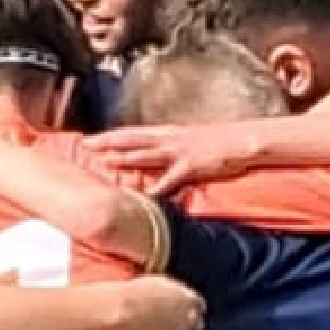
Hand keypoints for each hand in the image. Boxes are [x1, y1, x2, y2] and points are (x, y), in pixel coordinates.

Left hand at [83, 123, 259, 195]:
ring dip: (125, 157)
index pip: (133, 133)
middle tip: (85, 143)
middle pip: (132, 139)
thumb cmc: (219, 143)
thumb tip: (156, 160)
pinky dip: (157, 188)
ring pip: (146, 153)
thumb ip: (171, 152)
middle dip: (108, 141)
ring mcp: (179, 151)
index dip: (111, 135)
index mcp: (168, 133)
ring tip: (105, 160)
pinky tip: (144, 196)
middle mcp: (170, 138)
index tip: (91, 138)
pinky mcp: (191, 166)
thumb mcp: (190, 142)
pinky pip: (170, 179)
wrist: (244, 140)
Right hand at [114, 275, 205, 329]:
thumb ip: (175, 291)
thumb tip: (178, 296)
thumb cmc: (137, 292)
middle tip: (180, 326)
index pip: (200, 305)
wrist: (125, 310)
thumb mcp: (161, 283)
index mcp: (187, 298)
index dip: (194, 308)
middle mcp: (189, 317)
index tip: (188, 311)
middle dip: (191, 325)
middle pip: (198, 325)